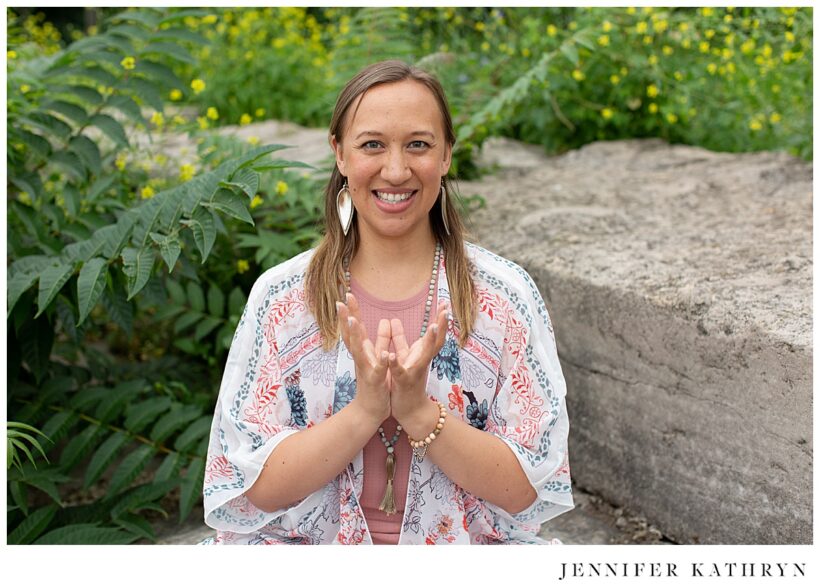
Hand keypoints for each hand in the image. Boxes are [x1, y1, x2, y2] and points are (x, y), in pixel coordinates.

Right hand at [336, 293, 390, 426]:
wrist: (370, 411)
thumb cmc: (375, 383)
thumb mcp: (378, 358)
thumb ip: (381, 340)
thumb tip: (383, 321)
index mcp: (362, 352)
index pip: (354, 329)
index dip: (350, 312)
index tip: (346, 295)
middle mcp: (360, 359)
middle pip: (351, 336)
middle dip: (346, 319)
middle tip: (340, 302)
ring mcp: (366, 370)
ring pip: (359, 351)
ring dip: (355, 336)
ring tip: (353, 321)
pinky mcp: (376, 382)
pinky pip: (379, 370)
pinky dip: (381, 362)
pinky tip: (385, 354)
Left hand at [388, 303, 448, 426]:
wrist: (410, 411)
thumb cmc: (407, 382)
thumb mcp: (404, 358)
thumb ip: (399, 340)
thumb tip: (393, 321)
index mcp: (422, 354)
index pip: (434, 334)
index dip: (440, 320)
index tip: (446, 302)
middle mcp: (422, 361)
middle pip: (436, 341)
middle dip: (442, 326)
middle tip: (447, 311)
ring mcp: (415, 371)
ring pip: (425, 354)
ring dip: (430, 340)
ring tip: (433, 326)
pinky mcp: (403, 382)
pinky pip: (400, 372)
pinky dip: (395, 363)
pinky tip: (391, 355)